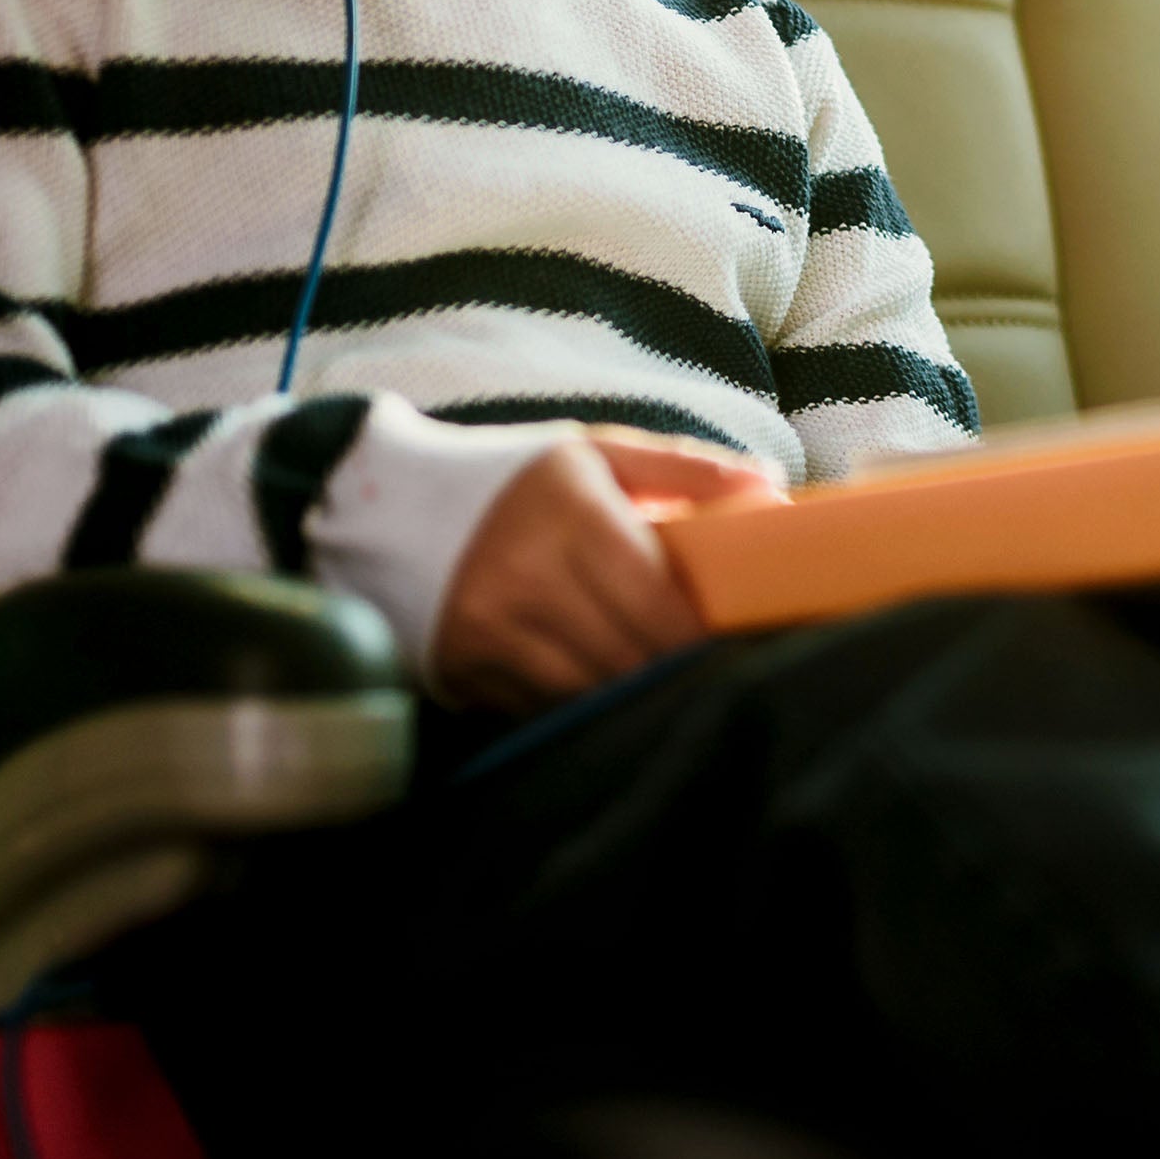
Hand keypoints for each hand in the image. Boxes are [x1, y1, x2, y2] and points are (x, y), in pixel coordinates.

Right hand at [430, 426, 785, 712]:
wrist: (388, 506)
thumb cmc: (513, 478)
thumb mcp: (596, 452)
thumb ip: (685, 468)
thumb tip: (771, 487)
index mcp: (573, 513)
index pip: (657, 602)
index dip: (701, 637)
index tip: (737, 646)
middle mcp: (527, 576)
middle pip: (629, 655)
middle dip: (677, 672)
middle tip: (717, 676)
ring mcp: (491, 629)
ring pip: (590, 692)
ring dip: (635, 696)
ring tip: (672, 691)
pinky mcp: (465, 668)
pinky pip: (545, 706)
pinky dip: (582, 705)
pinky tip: (608, 694)